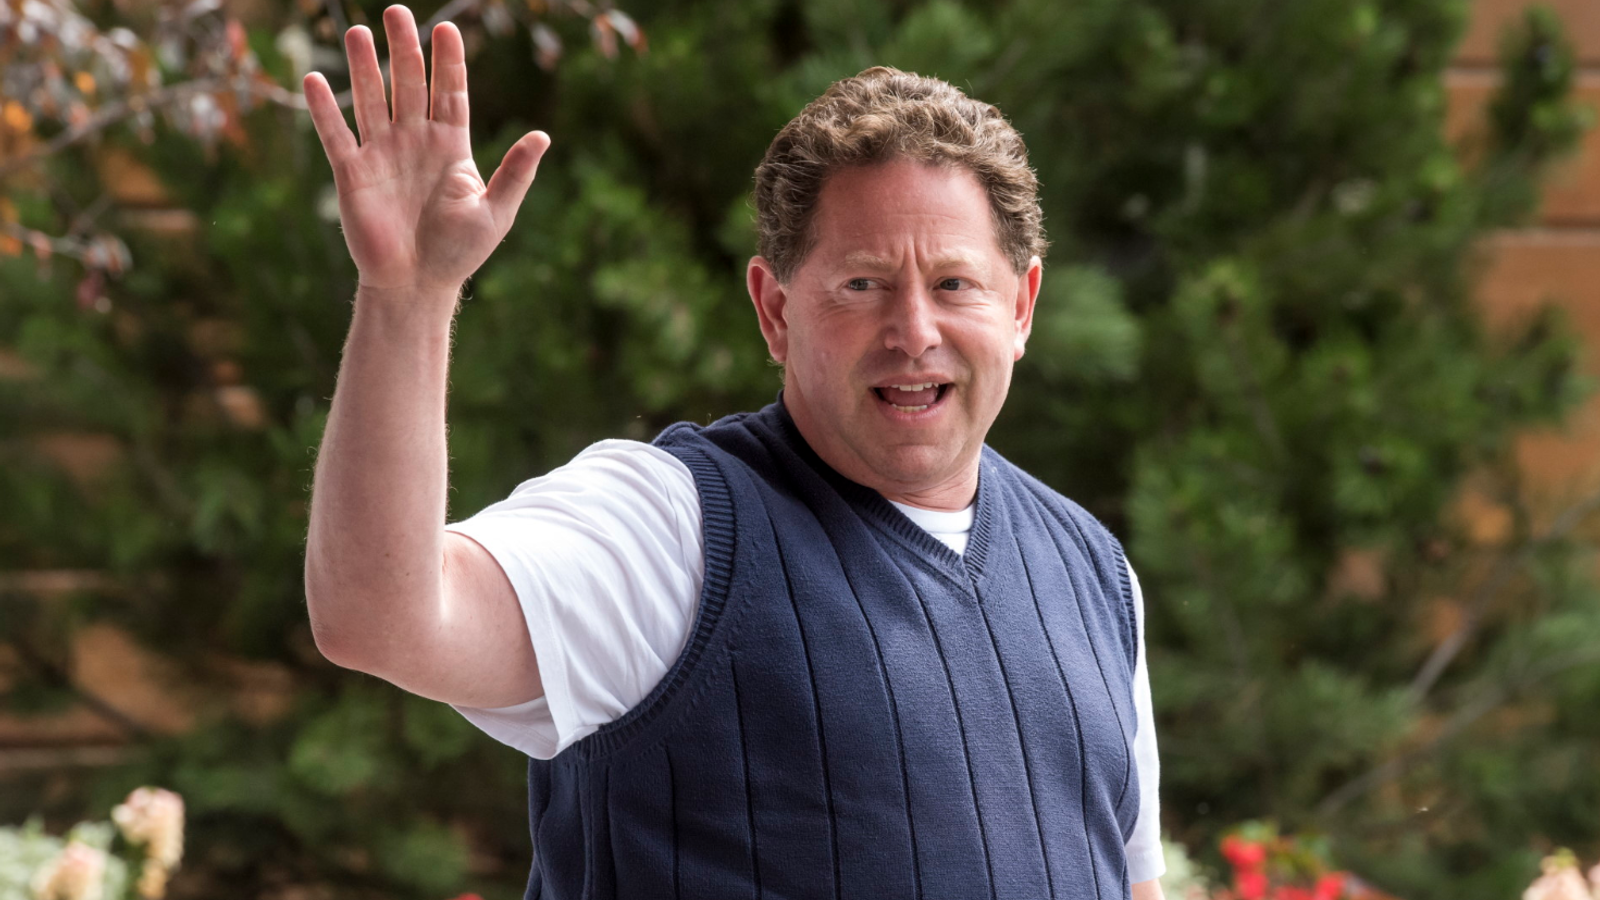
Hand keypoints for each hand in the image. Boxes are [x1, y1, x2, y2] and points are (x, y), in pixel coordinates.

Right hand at [302, 4, 549, 293]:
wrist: (416, 285)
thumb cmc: (458, 253)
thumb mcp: (496, 212)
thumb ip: (516, 173)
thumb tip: (542, 136)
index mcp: (451, 147)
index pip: (450, 93)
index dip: (448, 62)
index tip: (447, 28)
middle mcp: (415, 142)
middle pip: (410, 85)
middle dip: (405, 49)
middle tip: (397, 11)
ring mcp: (382, 154)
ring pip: (371, 100)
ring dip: (365, 67)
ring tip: (359, 31)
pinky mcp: (352, 174)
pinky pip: (337, 135)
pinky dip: (325, 110)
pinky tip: (315, 80)